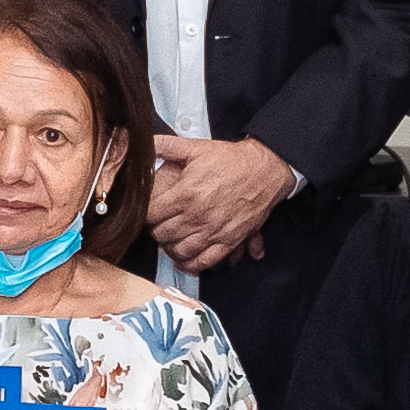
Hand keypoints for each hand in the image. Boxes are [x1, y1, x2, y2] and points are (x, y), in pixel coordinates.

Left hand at [141, 136, 290, 271]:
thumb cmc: (232, 160)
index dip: (144, 214)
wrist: (265, 169)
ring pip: (179, 251)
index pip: (150, 216)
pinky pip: (205, 261)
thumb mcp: (195, 147)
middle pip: (162, 235)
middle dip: (155, 231)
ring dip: (170, 247)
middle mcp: (197, 216)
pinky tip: (185, 259)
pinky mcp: (229, 241)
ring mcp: (213, 231)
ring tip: (170, 239)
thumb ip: (166, 145)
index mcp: (185, 195)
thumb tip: (144, 144)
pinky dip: (192, 264)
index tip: (147, 212)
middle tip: (158, 225)